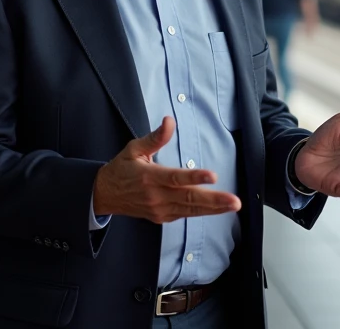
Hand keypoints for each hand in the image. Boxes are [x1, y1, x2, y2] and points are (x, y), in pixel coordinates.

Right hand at [93, 117, 241, 222]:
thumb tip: (169, 121)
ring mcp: (159, 209)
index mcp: (149, 177)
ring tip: (232, 205)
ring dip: (214, 209)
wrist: (104, 195)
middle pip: (188, 199)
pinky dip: (202, 213)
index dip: (195, 177)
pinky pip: (185, 215)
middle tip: (234, 201)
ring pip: (190, 210)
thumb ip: (155, 137)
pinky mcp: (162, 217)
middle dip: (214, 200)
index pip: (175, 178)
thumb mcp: (134, 148)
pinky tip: (218, 209)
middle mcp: (156, 196)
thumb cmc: (121, 169)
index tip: (213, 176)